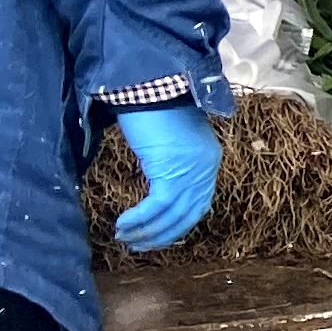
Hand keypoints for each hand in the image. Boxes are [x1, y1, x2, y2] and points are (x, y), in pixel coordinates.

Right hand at [110, 107, 222, 252]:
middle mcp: (206, 168)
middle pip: (188, 214)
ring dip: (148, 231)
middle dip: (163, 234)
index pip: (198, 203)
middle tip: (139, 245)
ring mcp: (192, 171)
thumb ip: (172, 160)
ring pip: (173, 215)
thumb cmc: (153, 106)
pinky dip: (140, 220)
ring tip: (125, 238)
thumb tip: (160, 177)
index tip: (158, 235)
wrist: (150, 85)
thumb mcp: (169, 139)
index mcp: (208, 159)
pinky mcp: (172, 172)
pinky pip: (157, 207)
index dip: (178, 223)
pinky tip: (123, 225)